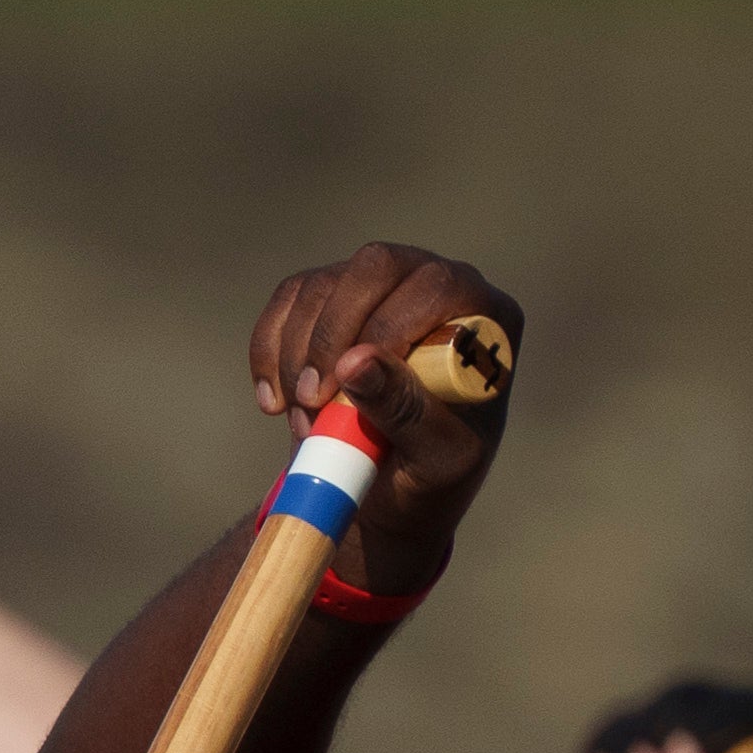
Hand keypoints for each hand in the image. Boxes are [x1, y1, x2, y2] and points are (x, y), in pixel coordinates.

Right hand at [240, 242, 522, 592]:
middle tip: (315, 400)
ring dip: (298, 358)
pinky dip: (268, 351)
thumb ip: (404, 410)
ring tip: (306, 421)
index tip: (349, 385)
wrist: (387, 487)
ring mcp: (382, 287)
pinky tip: (276, 401)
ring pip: (323, 285)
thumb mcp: (430, 459)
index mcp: (484, 318)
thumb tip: (354, 362)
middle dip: (332, 334)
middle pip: (375, 265)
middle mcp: (436, 287)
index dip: (388, 325)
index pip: (437, 285)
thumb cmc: (429, 477)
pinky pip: (289, 298)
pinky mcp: (333, 297)